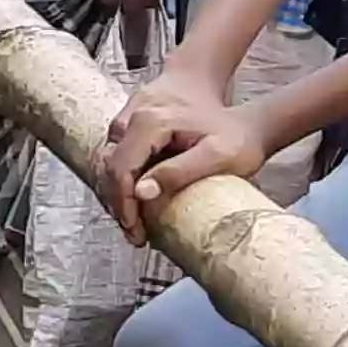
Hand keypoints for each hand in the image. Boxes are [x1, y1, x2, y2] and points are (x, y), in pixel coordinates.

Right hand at [100, 73, 263, 236]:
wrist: (241, 115)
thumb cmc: (236, 134)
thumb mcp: (219, 155)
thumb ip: (180, 171)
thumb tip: (142, 193)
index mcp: (151, 121)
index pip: (120, 166)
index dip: (122, 201)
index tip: (134, 228)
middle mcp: (135, 115)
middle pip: (107, 164)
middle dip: (116, 202)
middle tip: (134, 232)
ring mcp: (131, 117)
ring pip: (106, 159)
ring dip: (114, 192)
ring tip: (134, 220)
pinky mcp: (133, 124)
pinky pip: (115, 153)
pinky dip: (121, 179)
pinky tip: (136, 200)